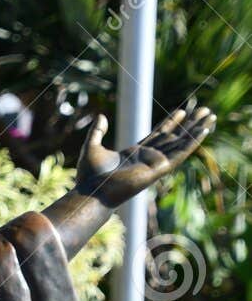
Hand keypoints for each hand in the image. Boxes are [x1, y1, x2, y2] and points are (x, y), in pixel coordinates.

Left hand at [74, 104, 214, 207]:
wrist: (92, 191)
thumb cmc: (89, 176)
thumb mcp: (92, 146)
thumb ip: (97, 131)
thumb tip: (101, 116)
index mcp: (136, 153)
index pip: (158, 135)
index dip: (171, 122)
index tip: (183, 111)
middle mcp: (148, 158)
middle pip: (174, 137)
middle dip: (189, 124)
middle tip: (203, 110)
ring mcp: (155, 164)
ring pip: (181, 143)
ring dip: (196, 130)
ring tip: (210, 116)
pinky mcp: (159, 169)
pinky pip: (180, 153)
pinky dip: (192, 142)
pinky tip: (204, 130)